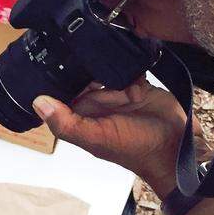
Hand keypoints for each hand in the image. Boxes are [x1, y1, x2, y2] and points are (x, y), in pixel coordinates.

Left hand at [32, 79, 184, 193]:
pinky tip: (140, 89)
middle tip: (116, 95)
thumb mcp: (97, 138)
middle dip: (98, 76)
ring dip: (118, 74)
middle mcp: (95, 102)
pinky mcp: (135, 83)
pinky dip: (134, 71)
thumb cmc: (135, 149)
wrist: (174, 144)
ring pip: (106, 67)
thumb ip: (67, 124)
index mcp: (79, 114)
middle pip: (84, 72)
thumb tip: (39, 103)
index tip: (80, 82)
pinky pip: (128, 65)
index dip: (68, 81)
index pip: (62, 87)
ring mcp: (115, 92)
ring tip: (130, 96)